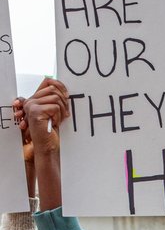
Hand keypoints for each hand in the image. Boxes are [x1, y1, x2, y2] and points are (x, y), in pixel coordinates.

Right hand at [14, 78, 69, 211]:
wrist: (48, 148)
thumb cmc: (52, 132)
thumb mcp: (55, 113)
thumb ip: (56, 99)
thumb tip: (63, 88)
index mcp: (34, 99)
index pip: (47, 81)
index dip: (60, 85)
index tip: (67, 95)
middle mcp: (30, 101)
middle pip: (53, 88)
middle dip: (64, 101)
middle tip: (65, 114)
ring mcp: (31, 106)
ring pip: (55, 98)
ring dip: (62, 110)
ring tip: (59, 120)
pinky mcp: (36, 112)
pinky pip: (55, 107)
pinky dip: (59, 116)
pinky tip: (55, 123)